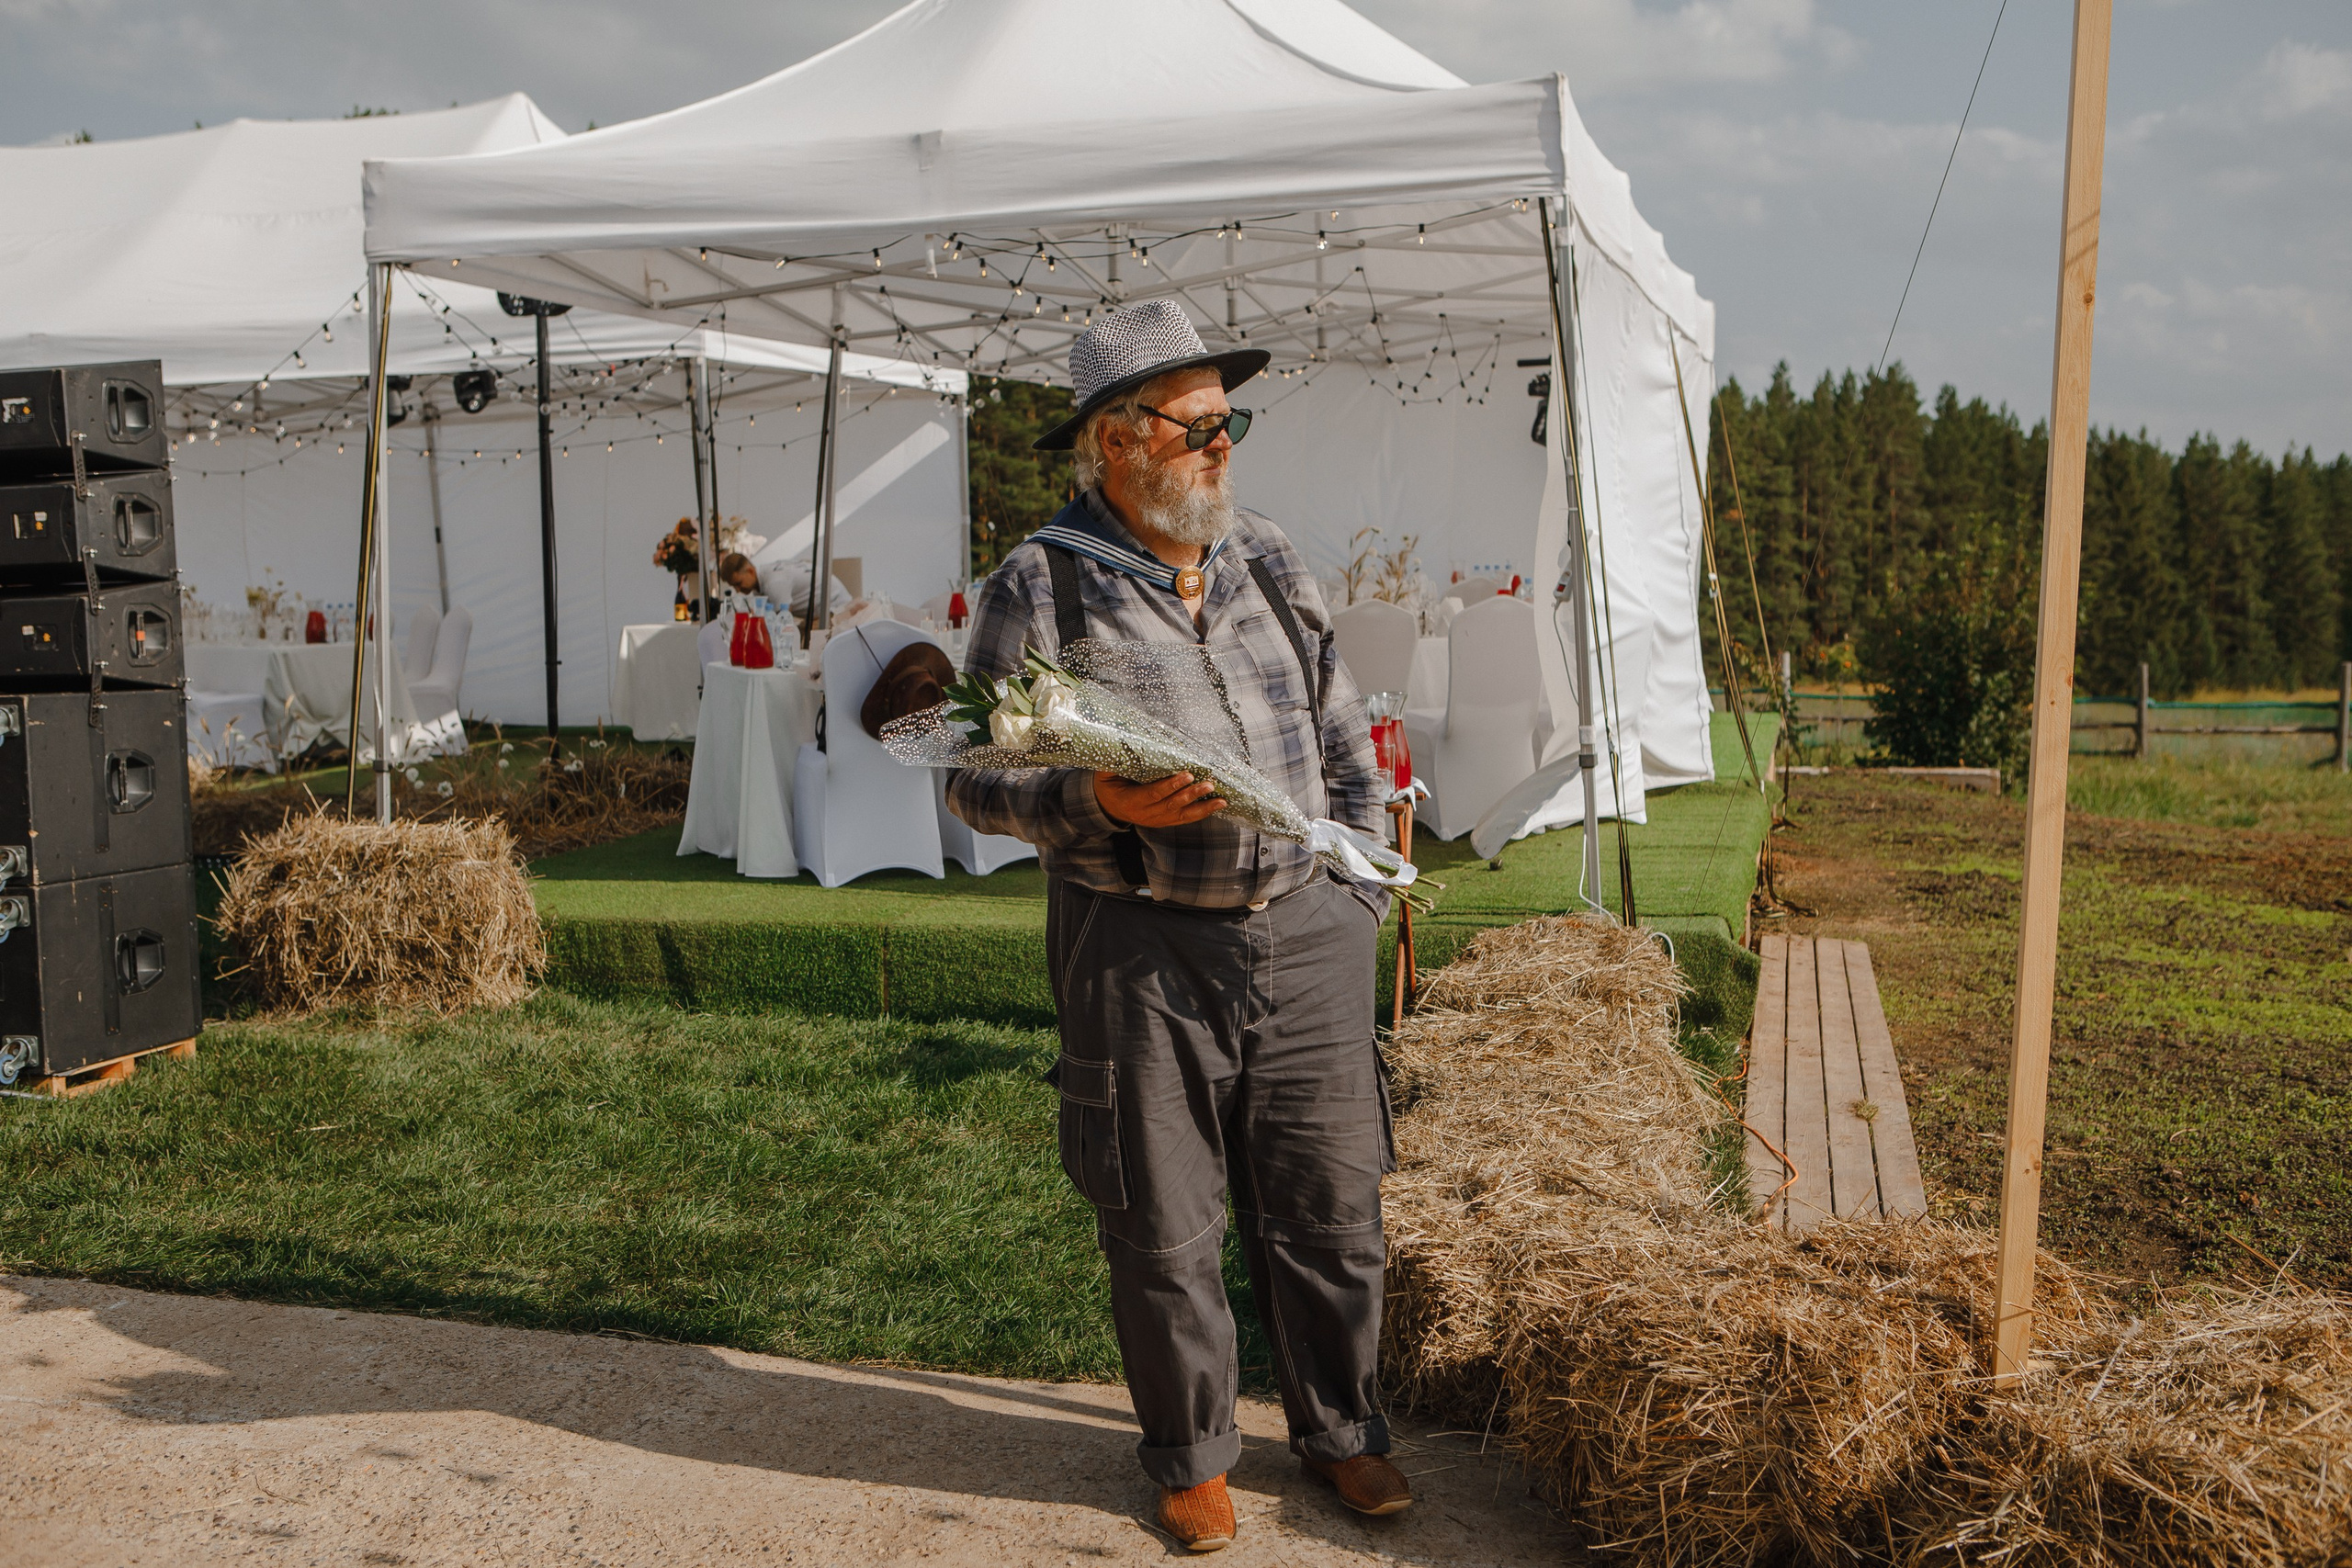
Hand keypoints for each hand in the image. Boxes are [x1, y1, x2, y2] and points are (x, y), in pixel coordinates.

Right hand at [1095, 771, 1226, 828]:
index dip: (1171, 785)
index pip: (1153, 793)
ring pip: (1181, 815)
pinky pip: (1184, 819)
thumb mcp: (1106, 773)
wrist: (1107, 807)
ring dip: (1202, 807)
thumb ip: (1116, 760)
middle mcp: (1145, 814)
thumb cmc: (1109, 785)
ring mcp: (1156, 820)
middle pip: (1171, 805)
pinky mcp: (1164, 822)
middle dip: (1191, 795)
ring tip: (1220, 800)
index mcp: (1130, 801)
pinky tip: (1216, 806)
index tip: (1187, 775)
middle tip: (1208, 785)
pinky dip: (1202, 813)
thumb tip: (1126, 738)